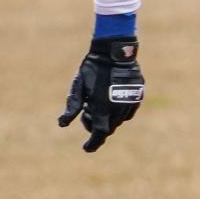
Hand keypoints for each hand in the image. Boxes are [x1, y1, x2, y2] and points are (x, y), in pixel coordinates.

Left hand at [58, 36, 144, 152]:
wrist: (115, 50)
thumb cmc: (93, 68)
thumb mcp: (79, 86)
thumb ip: (73, 106)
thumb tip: (62, 124)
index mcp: (103, 108)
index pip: (99, 134)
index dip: (93, 143)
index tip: (86, 148)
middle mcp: (118, 108)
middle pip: (108, 129)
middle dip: (96, 126)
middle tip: (86, 112)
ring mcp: (130, 102)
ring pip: (118, 121)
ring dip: (107, 119)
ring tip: (96, 102)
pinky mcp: (138, 96)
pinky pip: (128, 112)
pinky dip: (118, 112)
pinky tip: (109, 99)